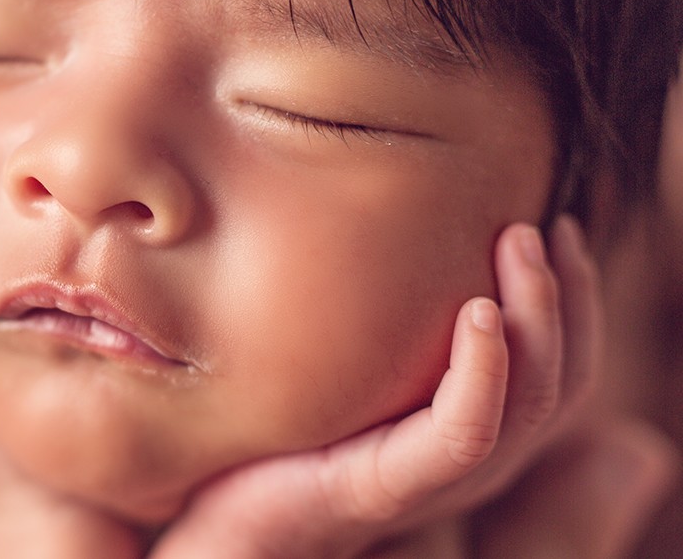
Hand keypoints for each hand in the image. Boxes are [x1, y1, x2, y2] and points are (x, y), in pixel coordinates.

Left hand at [150, 218, 678, 558]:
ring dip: (536, 324)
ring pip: (520, 413)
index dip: (567, 307)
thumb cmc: (245, 443)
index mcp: (439, 431)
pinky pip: (454, 442)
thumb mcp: (314, 368)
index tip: (553, 226)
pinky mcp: (370, 490)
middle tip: (547, 226)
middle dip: (565, 305)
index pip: (542, 378)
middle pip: (548, 393)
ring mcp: (412, 478)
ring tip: (521, 242)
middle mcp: (443, 461)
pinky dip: (482, 381)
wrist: (188, 529)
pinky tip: (478, 314)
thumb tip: (387, 241)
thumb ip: (354, 324)